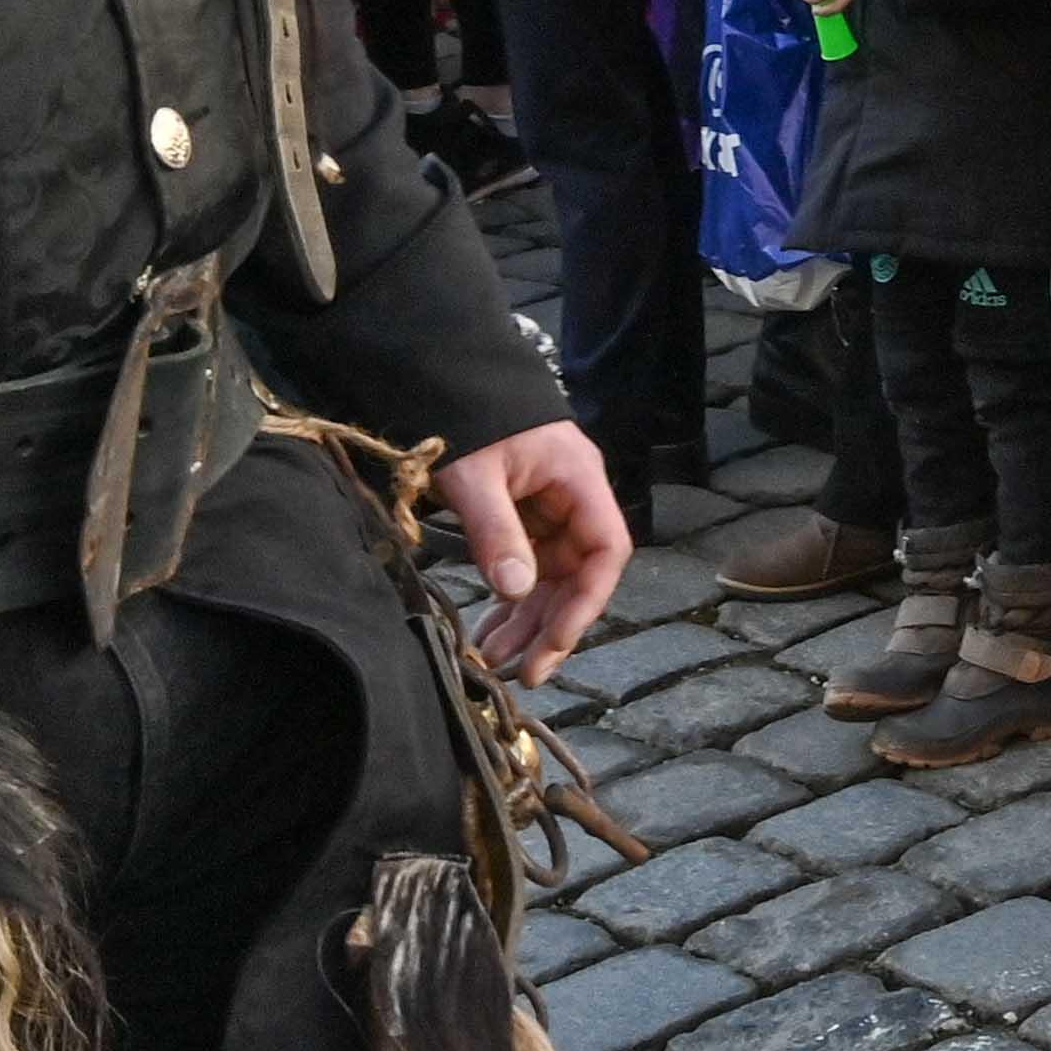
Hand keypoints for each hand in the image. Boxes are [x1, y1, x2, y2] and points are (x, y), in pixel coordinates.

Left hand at [434, 421, 630, 682]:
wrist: (444, 379)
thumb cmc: (467, 416)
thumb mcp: (475, 474)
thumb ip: (497, 531)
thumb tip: (517, 591)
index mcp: (579, 479)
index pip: (606, 550)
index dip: (587, 602)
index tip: (555, 640)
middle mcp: (573, 499)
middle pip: (579, 575)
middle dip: (551, 625)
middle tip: (520, 671)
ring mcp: (550, 511)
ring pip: (552, 579)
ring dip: (527, 621)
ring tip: (493, 660)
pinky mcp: (524, 519)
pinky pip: (527, 568)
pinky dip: (510, 601)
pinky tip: (490, 630)